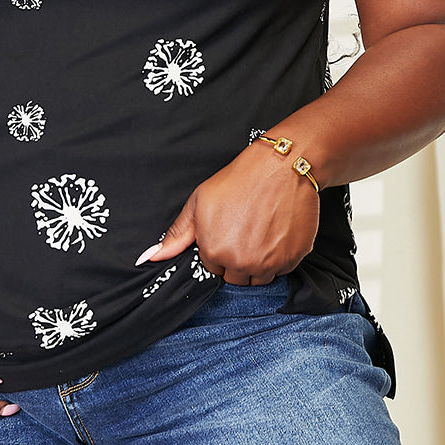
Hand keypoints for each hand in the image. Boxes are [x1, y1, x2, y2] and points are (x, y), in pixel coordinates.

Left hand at [141, 142, 320, 285]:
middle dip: (237, 260)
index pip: (213, 269)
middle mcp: (242, 263)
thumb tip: (151, 257)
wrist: (280, 167)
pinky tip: (276, 233)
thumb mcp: (199, 203)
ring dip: (258, 263)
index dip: (218, 250)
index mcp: (215, 252)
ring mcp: (270, 263)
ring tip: (260, 233)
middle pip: (235, 277)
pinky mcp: (293, 259)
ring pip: (259, 278)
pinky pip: (282, 270)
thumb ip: (177, 234)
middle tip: (244, 232)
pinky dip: (279, 258)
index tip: (227, 233)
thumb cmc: (239, 181)